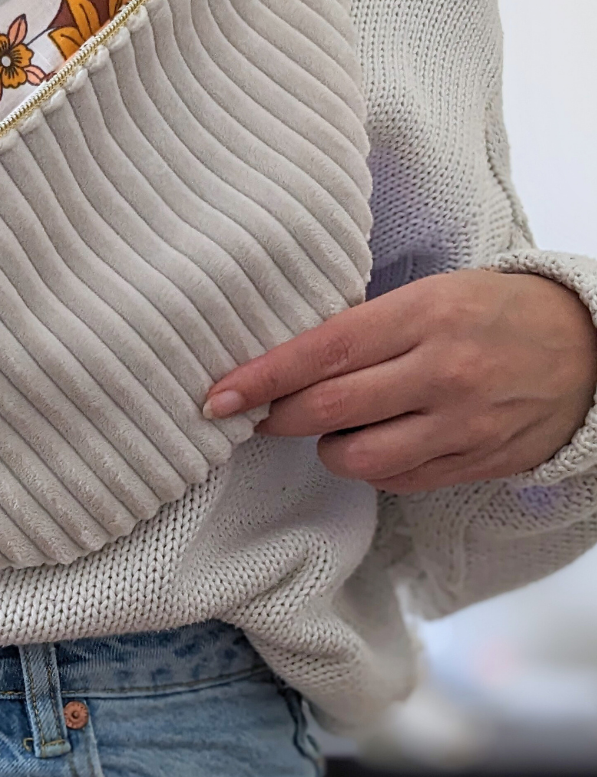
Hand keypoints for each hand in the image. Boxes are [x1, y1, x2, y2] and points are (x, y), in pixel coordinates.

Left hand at [202, 270, 596, 492]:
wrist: (589, 346)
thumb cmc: (490, 311)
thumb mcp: (427, 295)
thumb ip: (362, 328)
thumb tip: (283, 365)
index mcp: (423, 316)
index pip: (321, 351)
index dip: (262, 378)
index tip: (218, 397)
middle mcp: (442, 372)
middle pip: (329, 411)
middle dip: (279, 418)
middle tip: (261, 413)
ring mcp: (463, 424)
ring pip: (359, 459)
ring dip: (327, 448)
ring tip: (334, 426)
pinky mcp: (478, 462)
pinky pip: (399, 481)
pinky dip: (373, 467)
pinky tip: (378, 442)